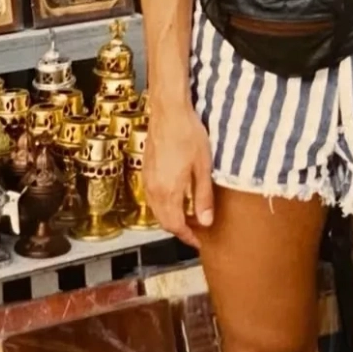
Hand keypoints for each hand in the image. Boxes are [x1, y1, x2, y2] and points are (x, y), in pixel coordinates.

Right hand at [143, 103, 213, 250]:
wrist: (169, 111)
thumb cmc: (188, 134)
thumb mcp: (203, 167)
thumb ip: (203, 197)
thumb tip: (206, 221)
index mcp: (167, 192)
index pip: (175, 226)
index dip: (187, 236)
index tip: (198, 241)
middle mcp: (153, 189)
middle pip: (163, 221)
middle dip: (179, 229)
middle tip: (196, 230)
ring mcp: (147, 179)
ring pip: (156, 209)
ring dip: (170, 216)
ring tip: (188, 215)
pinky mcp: (146, 169)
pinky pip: (152, 196)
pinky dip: (163, 204)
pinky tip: (176, 196)